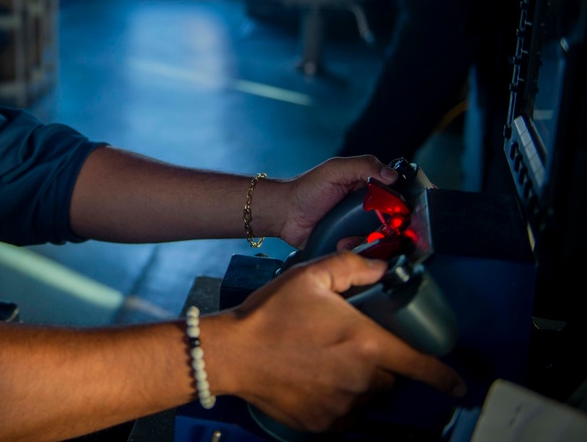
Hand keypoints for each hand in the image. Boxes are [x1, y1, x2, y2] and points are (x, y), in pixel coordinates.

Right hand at [212, 251, 465, 432]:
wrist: (232, 354)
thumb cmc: (270, 315)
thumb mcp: (310, 277)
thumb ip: (352, 268)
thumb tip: (382, 267)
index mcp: (367, 344)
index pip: (421, 366)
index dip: (444, 376)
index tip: (457, 384)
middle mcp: (362, 380)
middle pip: (390, 378)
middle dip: (379, 363)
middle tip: (349, 346)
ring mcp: (343, 405)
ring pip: (367, 396)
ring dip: (359, 382)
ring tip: (326, 362)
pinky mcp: (323, 422)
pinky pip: (345, 413)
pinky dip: (339, 400)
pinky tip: (315, 381)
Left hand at [270, 156, 397, 248]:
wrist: (284, 214)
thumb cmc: (306, 189)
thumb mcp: (335, 170)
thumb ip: (363, 166)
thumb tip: (392, 174)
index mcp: (367, 187)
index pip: (395, 196)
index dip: (401, 205)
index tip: (400, 213)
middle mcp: (366, 208)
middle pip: (392, 221)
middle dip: (387, 228)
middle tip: (376, 228)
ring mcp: (358, 227)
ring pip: (380, 239)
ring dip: (370, 240)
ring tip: (350, 236)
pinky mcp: (349, 243)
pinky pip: (363, 250)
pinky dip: (356, 248)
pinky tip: (342, 242)